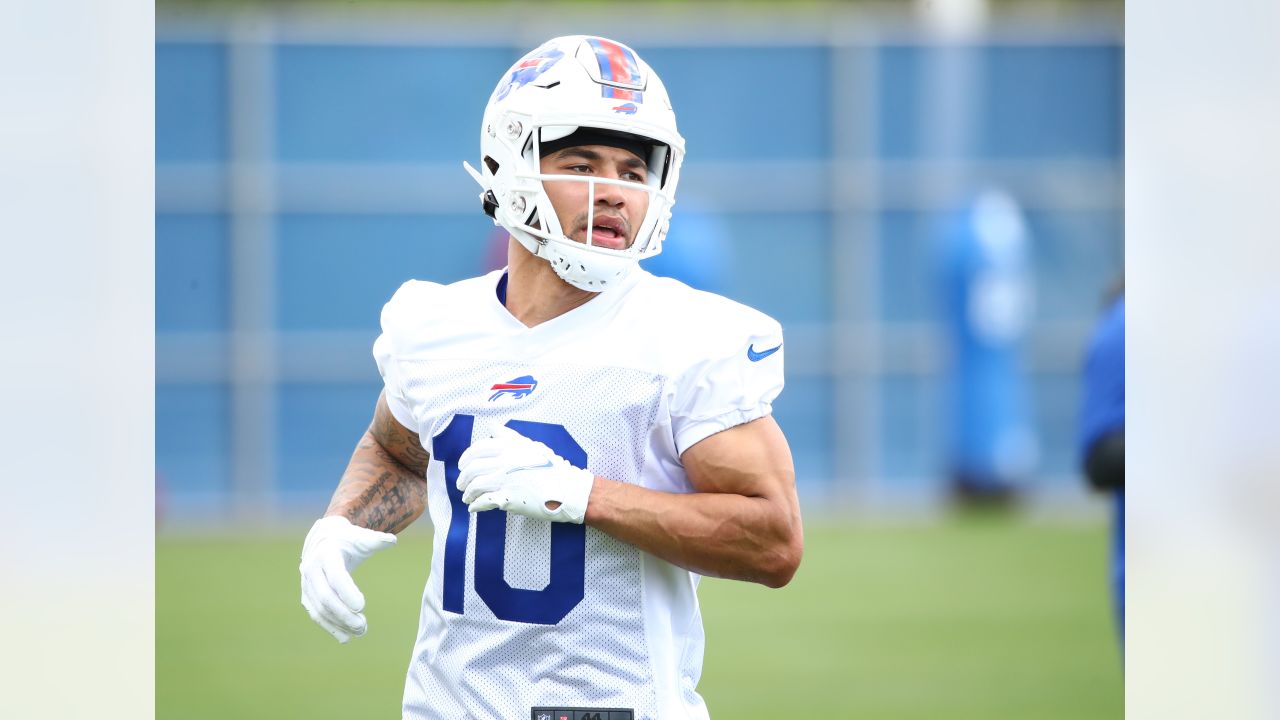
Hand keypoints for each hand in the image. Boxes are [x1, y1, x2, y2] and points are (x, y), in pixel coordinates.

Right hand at [299, 516, 396, 642]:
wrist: (323, 540)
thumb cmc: (348, 540)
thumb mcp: (361, 538)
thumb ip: (376, 540)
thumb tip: (392, 541)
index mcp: (326, 554)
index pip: (335, 576)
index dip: (347, 592)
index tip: (362, 606)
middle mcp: (312, 570)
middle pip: (325, 597)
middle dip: (344, 614)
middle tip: (363, 626)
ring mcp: (307, 585)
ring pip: (320, 609)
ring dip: (339, 624)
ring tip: (360, 632)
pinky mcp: (307, 596)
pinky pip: (316, 615)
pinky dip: (330, 627)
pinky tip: (346, 638)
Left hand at [457, 426, 594, 523]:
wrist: (569, 489)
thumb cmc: (552, 467)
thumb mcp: (531, 445)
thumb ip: (509, 436)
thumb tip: (491, 425)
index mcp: (510, 447)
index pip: (478, 449)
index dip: (466, 457)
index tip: (462, 465)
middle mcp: (505, 461)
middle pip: (472, 468)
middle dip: (463, 477)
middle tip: (461, 484)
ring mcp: (506, 480)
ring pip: (475, 485)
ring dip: (467, 492)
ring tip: (467, 497)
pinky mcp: (509, 498)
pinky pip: (484, 502)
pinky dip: (475, 505)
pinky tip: (473, 507)